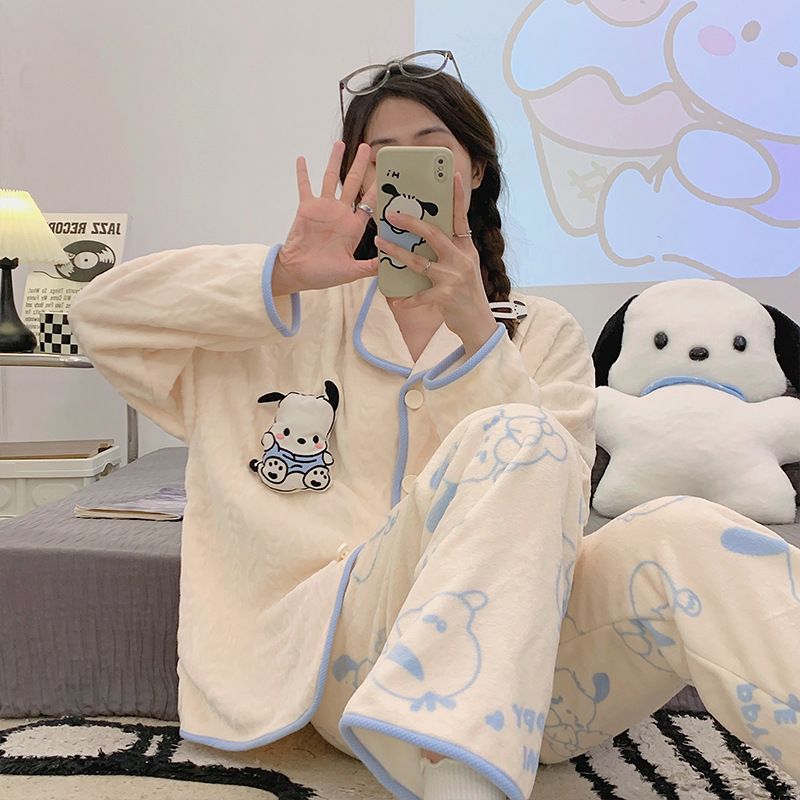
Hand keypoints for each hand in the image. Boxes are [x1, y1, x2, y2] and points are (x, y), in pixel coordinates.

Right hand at [272, 141, 378, 295]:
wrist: (298, 273)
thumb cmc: (323, 274)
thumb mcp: (351, 272)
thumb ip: (370, 267)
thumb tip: (390, 263)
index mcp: (353, 227)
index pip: (370, 203)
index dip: (379, 189)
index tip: (388, 174)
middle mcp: (340, 214)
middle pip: (353, 183)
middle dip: (360, 165)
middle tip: (367, 147)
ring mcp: (323, 209)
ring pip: (331, 179)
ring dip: (335, 161)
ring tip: (340, 143)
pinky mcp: (306, 208)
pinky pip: (305, 187)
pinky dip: (303, 173)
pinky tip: (302, 158)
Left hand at [375, 173, 497, 355]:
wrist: (478, 323)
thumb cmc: (466, 293)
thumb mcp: (465, 267)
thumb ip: (451, 251)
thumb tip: (427, 235)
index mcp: (466, 249)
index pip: (461, 218)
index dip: (458, 197)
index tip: (453, 176)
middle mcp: (461, 259)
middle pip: (434, 234)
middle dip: (411, 222)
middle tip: (391, 214)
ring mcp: (454, 278)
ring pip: (419, 262)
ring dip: (396, 253)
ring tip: (379, 244)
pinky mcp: (446, 296)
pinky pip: (419, 295)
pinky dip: (407, 300)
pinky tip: (397, 302)